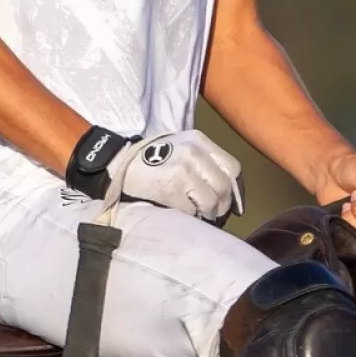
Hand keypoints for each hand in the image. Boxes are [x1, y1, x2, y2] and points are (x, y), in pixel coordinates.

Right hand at [112, 130, 244, 223]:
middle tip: (215, 213)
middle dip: (223, 205)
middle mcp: (194, 153)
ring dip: (208, 213)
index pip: (232, 167)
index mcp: (199, 141)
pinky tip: (183, 212)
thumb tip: (227, 191)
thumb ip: (205, 162)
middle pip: (224, 186)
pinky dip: (190, 215)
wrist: (118, 162)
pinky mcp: (170, 188)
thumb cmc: (152, 157)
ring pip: (211, 201)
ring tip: (200, 215)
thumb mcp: (181, 147)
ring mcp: (182, 170)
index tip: (235, 203)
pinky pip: (191, 210)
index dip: (237, 189)